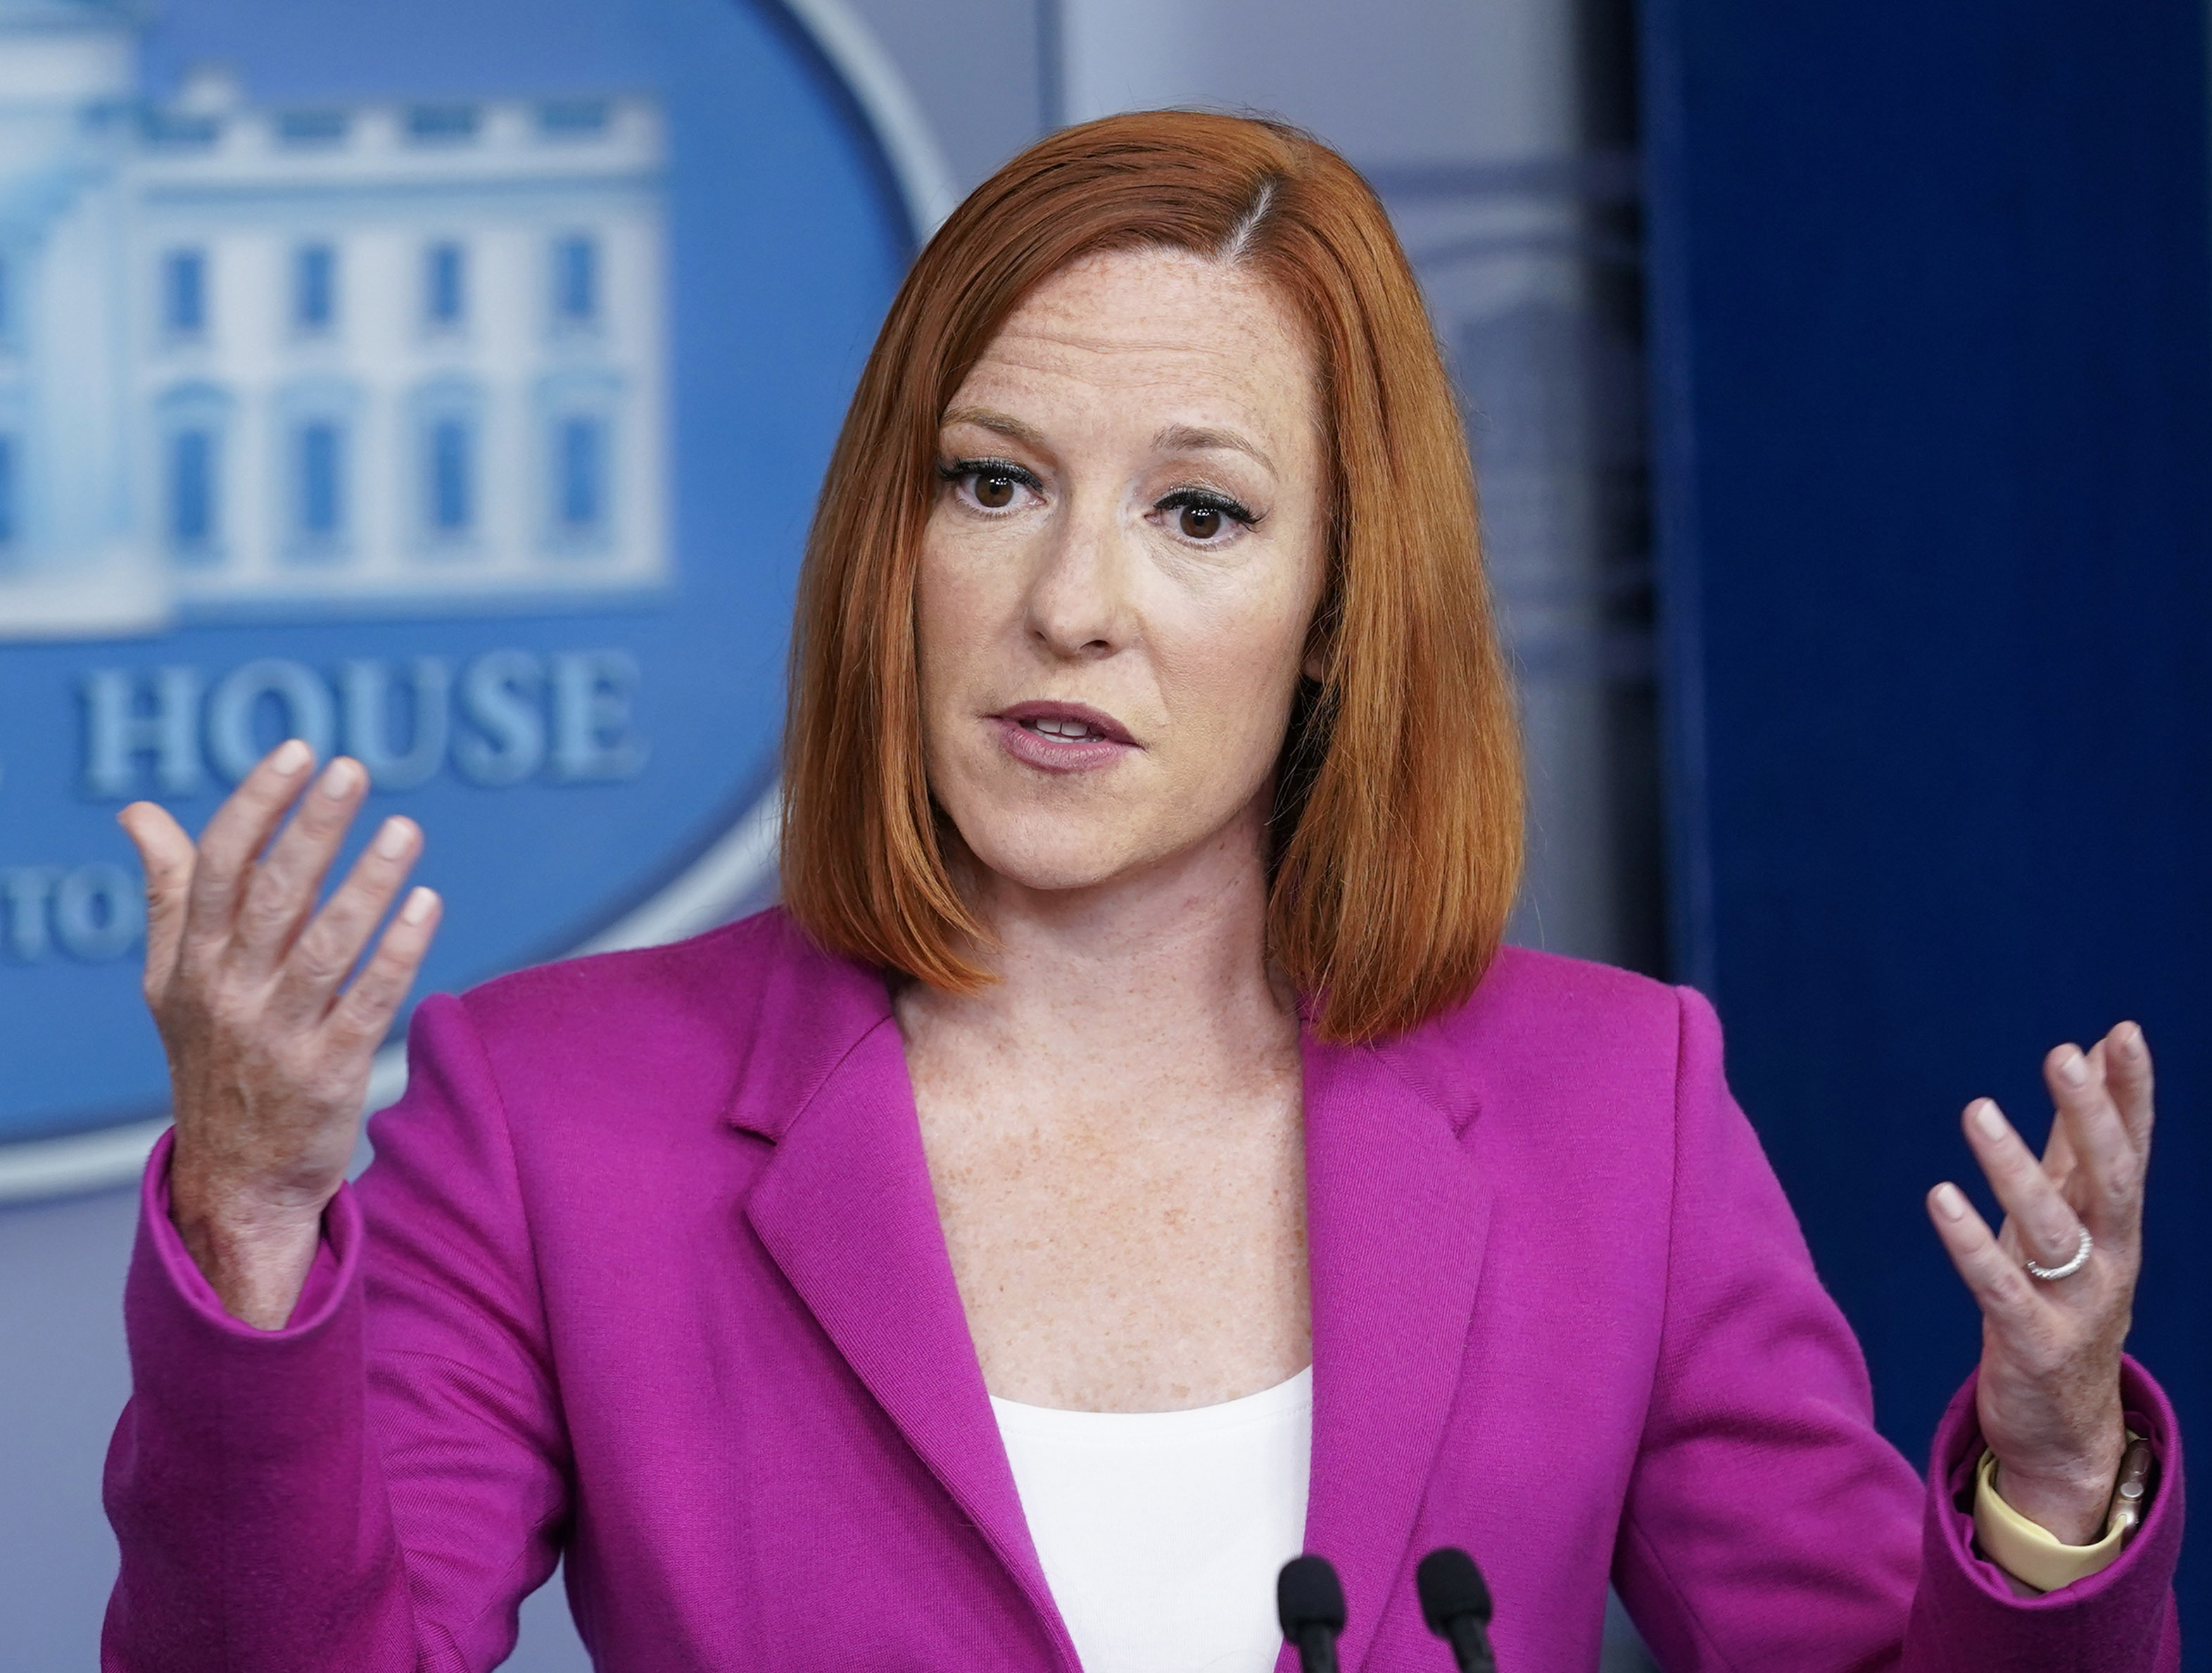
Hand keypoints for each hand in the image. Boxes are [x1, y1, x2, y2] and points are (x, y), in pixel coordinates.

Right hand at [121, 742, 440, 1329]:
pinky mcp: (329, 1073)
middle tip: (350, 769)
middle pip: (272, 895)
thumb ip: (170, 893)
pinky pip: (368, 1001)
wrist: (235, 1179)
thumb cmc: (212, 1056)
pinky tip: (427, 905)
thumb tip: (139, 813)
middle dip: (311, 828)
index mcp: (191, 962)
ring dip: (368, 882)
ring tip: (405, 828)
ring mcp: (278, 1035)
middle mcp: (228, 993)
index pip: (219, 867)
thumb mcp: (173, 980)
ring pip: (326, 945)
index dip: (258, 805)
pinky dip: (398, 951)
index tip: (298, 752)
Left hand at [1926, 1024, 2152, 1544]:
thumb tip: (2096, 1053)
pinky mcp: (2034, 1343)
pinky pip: (2001, 1286)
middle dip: (2092, 1117)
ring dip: (2016, 1169)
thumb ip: (2081, 1141)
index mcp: (2118, 1225)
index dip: (2131, 1092)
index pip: (2132, 1147)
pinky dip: (1971, 1242)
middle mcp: (2111, 1259)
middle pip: (2111, 1180)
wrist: (2068, 1429)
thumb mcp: (2076, 1218)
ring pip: (2054, 1229)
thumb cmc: (2063, 1300)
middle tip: (2065, 1055)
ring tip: (1978, 1111)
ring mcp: (2077, 1305)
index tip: (2123, 1031)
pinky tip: (1940, 1197)